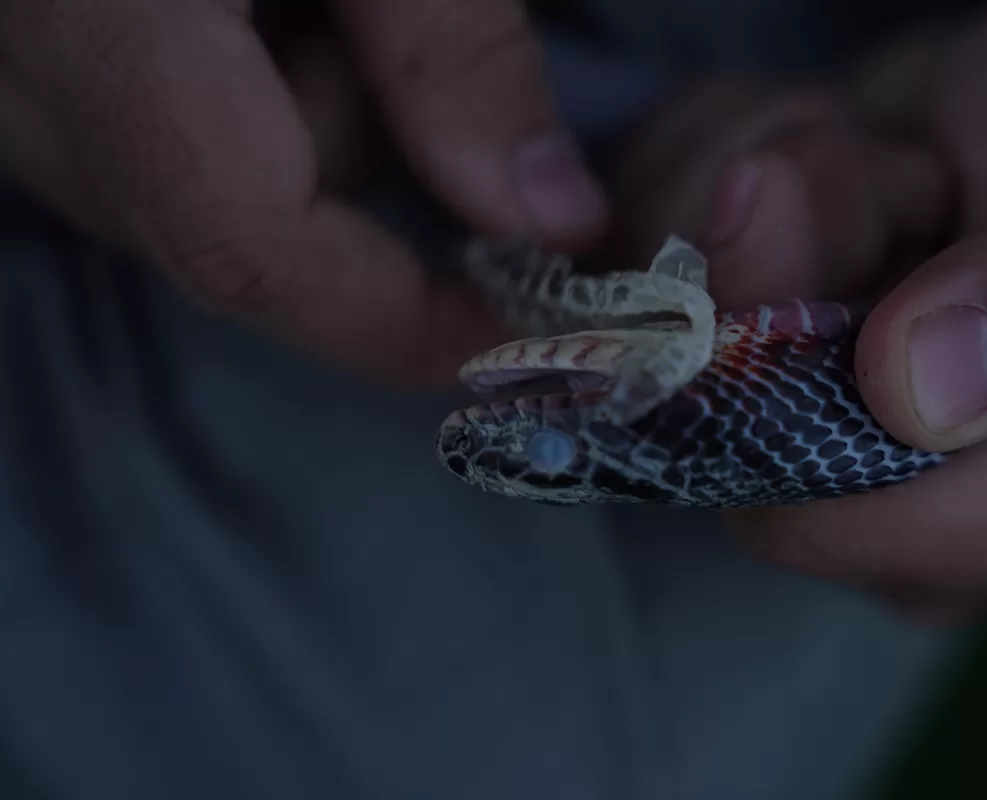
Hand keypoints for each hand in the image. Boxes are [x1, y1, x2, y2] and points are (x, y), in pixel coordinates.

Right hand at [0, 0, 605, 383]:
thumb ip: (450, 46)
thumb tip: (550, 218)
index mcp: (92, 15)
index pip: (246, 244)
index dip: (399, 323)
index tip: (523, 337)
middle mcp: (19, 78)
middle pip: (242, 224)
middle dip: (365, 156)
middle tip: (388, 18)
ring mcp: (9, 84)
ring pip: (210, 184)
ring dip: (311, 103)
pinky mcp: (30, 67)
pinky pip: (166, 134)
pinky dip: (254, 81)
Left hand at [607, 0, 986, 619]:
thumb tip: (914, 391)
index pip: (834, 521)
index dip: (809, 373)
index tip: (875, 221)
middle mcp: (887, 497)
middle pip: (721, 407)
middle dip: (801, 242)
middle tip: (903, 173)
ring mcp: (787, 422)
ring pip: (665, 307)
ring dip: (773, 182)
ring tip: (890, 162)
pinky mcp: (722, 347)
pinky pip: (641, 243)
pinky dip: (725, 159)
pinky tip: (830, 156)